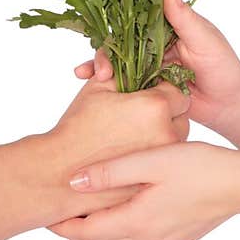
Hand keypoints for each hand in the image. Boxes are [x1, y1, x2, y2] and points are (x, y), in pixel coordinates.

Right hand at [46, 70, 191, 223]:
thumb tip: (135, 62)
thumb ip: (123, 70)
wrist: (58, 171)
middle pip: (182, 115)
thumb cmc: (76, 127)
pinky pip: (165, 161)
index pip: (177, 89)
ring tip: (133, 135)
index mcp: (155, 106)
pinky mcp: (157, 177)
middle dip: (166, 112)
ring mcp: (163, 159)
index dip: (162, 89)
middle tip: (140, 115)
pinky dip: (154, 156)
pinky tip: (131, 153)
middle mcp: (167, 133)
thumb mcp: (98, 88)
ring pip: (177, 139)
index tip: (148, 93)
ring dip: (163, 134)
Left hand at [46, 140, 239, 239]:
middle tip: (55, 227)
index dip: (66, 225)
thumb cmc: (198, 165)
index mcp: (136, 220)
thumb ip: (110, 172)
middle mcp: (147, 239)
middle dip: (75, 239)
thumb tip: (72, 183)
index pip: (89, 230)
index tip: (48, 216)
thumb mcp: (151, 160)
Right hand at [73, 0, 239, 135]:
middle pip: (119, 38)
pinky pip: (121, 81)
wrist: (228, 104)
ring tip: (88, 75)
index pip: (136, 12)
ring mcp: (146, 63)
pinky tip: (88, 83)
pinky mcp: (144, 85)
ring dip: (99, 64)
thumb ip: (185, 19)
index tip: (95, 8)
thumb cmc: (224, 66)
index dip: (114, 9)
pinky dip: (105, 82)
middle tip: (100, 64)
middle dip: (103, 47)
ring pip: (116, 59)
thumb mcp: (205, 40)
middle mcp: (151, 41)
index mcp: (165, 24)